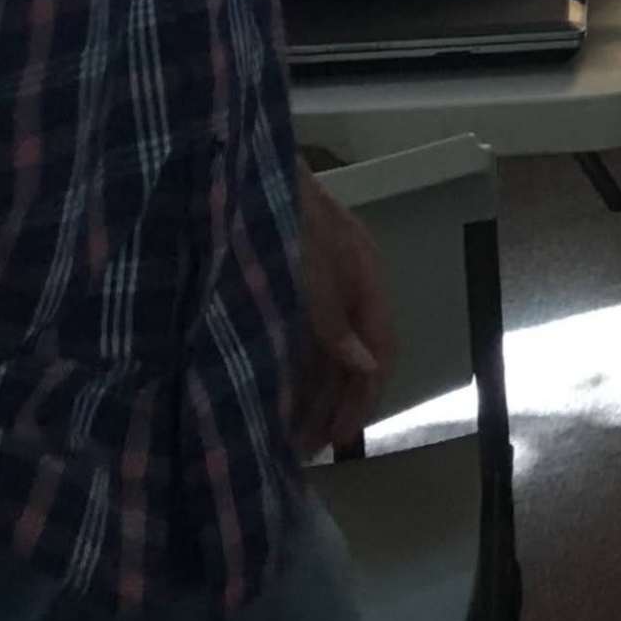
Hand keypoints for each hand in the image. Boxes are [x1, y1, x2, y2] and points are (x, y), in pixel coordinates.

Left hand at [289, 168, 393, 454]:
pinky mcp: (288, 284)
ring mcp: (318, 284)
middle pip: (352, 358)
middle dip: (334, 406)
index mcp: (364, 276)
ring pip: (325, 351)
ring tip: (287, 437)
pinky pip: (300, 339)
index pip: (380, 348)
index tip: (339, 440)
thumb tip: (368, 366)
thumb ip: (333, 317)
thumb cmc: (280, 215)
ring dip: (312, 394)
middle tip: (305, 451)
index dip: (363, 396)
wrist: (240, 170)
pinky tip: (272, 396)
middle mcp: (347, 285)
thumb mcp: (307, 265)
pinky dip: (292, 371)